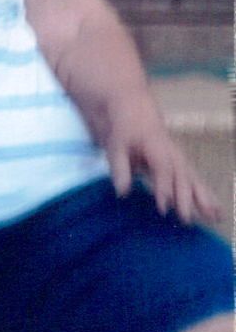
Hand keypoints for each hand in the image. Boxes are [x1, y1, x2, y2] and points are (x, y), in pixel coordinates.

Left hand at [103, 99, 222, 224]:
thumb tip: (122, 193)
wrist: (136, 110)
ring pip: (196, 181)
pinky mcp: (182, 164)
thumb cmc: (124, 129)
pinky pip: (197, 182)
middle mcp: (174, 155)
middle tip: (187, 220)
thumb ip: (119, 168)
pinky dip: (207, 196)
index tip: (163, 209)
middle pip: (184, 179)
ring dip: (206, 200)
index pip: (163, 172)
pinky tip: (216, 212)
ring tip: (216, 218)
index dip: (164, 190)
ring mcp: (180, 159)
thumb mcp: (115, 146)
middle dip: (187, 200)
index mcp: (158, 149)